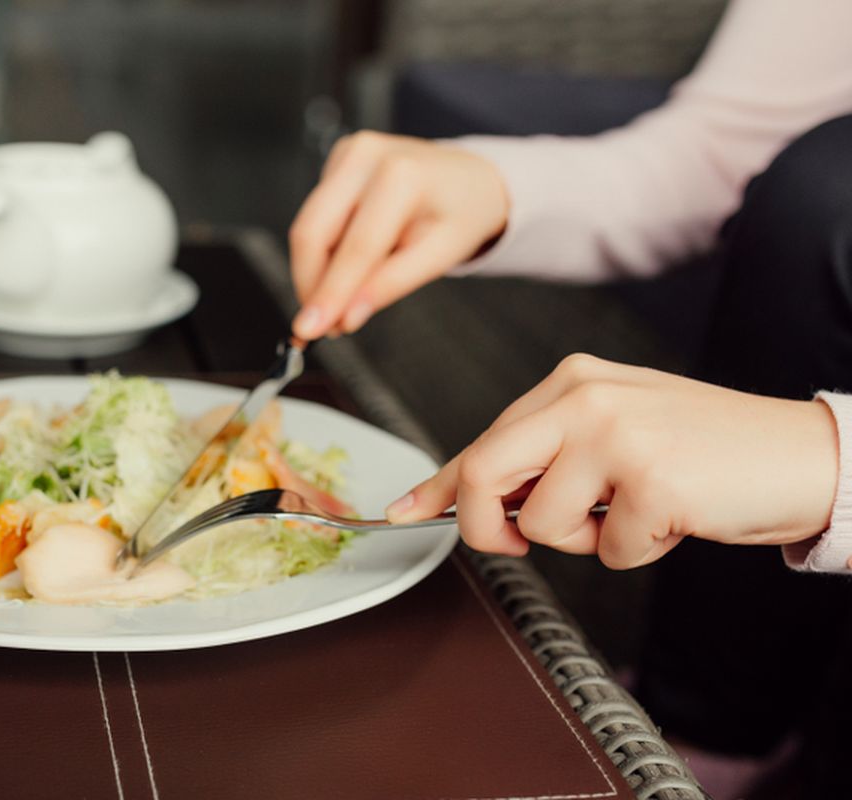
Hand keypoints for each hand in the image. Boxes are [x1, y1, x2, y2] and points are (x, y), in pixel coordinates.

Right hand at [289, 131, 508, 339]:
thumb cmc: (460, 214)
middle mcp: (366, 155)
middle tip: (318, 326)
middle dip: (311, 284)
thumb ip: (392, 284)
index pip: (356, 247)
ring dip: (314, 272)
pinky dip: (324, 252)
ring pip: (307, 227)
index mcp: (402, 175)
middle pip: (313, 232)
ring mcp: (347, 153)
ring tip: (337, 303)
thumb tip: (346, 316)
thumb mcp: (440, 256)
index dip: (330, 293)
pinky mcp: (337, 161)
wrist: (469, 176)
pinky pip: (316, 217)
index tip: (311, 330)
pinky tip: (349, 263)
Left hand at [385, 354, 839, 568]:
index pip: (483, 439)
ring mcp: (618, 436)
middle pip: (483, 474)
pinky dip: (636, 552)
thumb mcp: (611, 432)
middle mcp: (585, 398)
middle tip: (511, 542)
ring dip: (585, 541)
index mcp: (572, 381)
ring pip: (541, 526)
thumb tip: (467, 498)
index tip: (405, 511)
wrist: (800, 453)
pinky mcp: (653, 481)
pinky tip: (671, 519)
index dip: (438, 485)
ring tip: (633, 510)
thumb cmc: (702, 448)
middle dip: (483, 526)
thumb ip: (544, 456)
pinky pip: (608, 553)